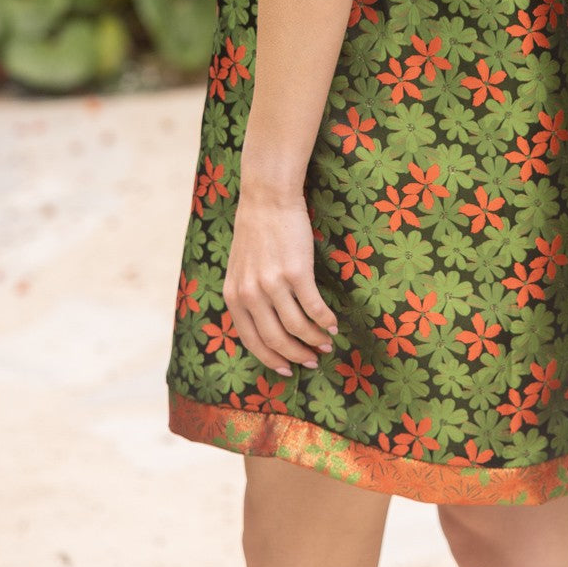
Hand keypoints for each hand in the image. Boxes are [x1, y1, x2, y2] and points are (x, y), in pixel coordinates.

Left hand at [223, 189, 338, 377]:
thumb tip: (264, 324)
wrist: (268, 197)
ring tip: (327, 343)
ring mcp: (273, 284)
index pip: (251, 340)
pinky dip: (325, 320)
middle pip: (276, 339)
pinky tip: (333, 323)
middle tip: (312, 361)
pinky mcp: (296, 272)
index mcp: (234, 296)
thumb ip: (246, 295)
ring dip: (315, 340)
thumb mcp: (239, 267)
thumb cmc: (256, 230)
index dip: (271, 359)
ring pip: (297, 327)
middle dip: (296, 356)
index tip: (287, 369)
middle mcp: (250, 294)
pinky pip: (314, 307)